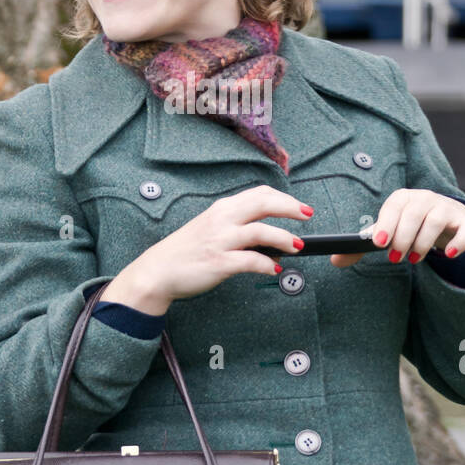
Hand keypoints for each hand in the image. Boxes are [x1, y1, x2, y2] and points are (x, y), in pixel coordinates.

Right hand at [120, 185, 315, 305]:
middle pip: (263, 203)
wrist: (157, 271)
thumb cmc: (185, 251)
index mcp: (222, 209)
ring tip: (297, 246)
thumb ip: (236, 224)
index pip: (259, 194)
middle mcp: (222, 220)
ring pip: (261, 232)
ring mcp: (220, 241)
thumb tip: (266, 231)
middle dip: (290, 208)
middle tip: (308, 215)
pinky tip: (275, 268)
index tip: (300, 206)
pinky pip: (251, 261)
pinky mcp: (219, 263)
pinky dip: (267, 264)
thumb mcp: (210, 227)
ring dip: (284, 238)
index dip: (284, 198)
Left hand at [330, 189, 464, 268]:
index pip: (394, 205)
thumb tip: (336, 260)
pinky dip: (458, 243)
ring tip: (415, 259)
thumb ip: (365, 245)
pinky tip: (449, 255)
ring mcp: (446, 208)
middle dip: (403, 237)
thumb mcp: (389, 231)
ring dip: (423, 243)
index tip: (380, 244)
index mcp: (404, 198)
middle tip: (396, 257)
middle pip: (414, 213)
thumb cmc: (410, 225)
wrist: (447, 220)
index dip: (386, 224)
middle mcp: (425, 198)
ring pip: (435, 221)